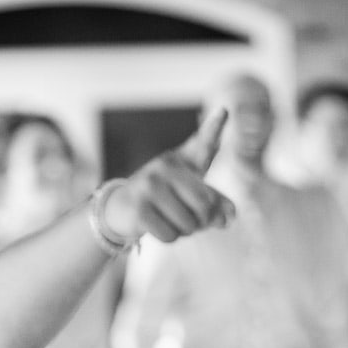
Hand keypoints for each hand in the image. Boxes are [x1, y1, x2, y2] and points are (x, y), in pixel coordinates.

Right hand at [101, 109, 235, 244]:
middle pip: (205, 204)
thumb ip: (213, 201)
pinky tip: (158, 227)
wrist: (119, 209)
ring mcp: (149, 187)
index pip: (202, 144)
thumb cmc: (162, 198)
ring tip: (171, 221)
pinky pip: (170, 235)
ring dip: (185, 231)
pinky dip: (169, 238)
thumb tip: (229, 219)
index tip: (225, 110)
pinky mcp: (139, 209)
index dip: (214, 127)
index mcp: (178, 160)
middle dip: (203, 220)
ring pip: (188, 223)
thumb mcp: (187, 192)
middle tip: (193, 221)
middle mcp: (163, 168)